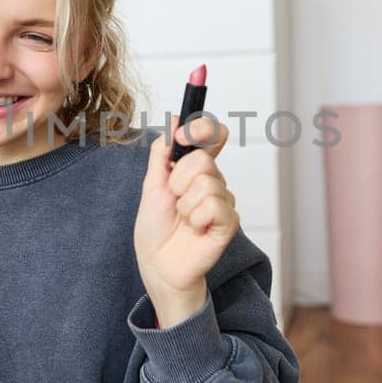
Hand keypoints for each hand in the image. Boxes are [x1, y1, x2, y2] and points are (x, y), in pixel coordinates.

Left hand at [135, 117, 239, 327]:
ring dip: (184, 204)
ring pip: (206, 183)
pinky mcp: (229, 222)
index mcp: (196, 168)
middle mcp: (214, 181)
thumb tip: (175, 119)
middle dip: (177, 180)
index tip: (184, 135)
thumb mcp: (152, 183)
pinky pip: (213, 205)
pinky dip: (195, 218)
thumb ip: (162, 151)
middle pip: (203, 159)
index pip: (213, 134)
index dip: (202, 128)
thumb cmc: (156, 227)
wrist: (157, 264)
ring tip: (183, 219)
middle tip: (173, 199)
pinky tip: (194, 229)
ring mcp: (223, 201)